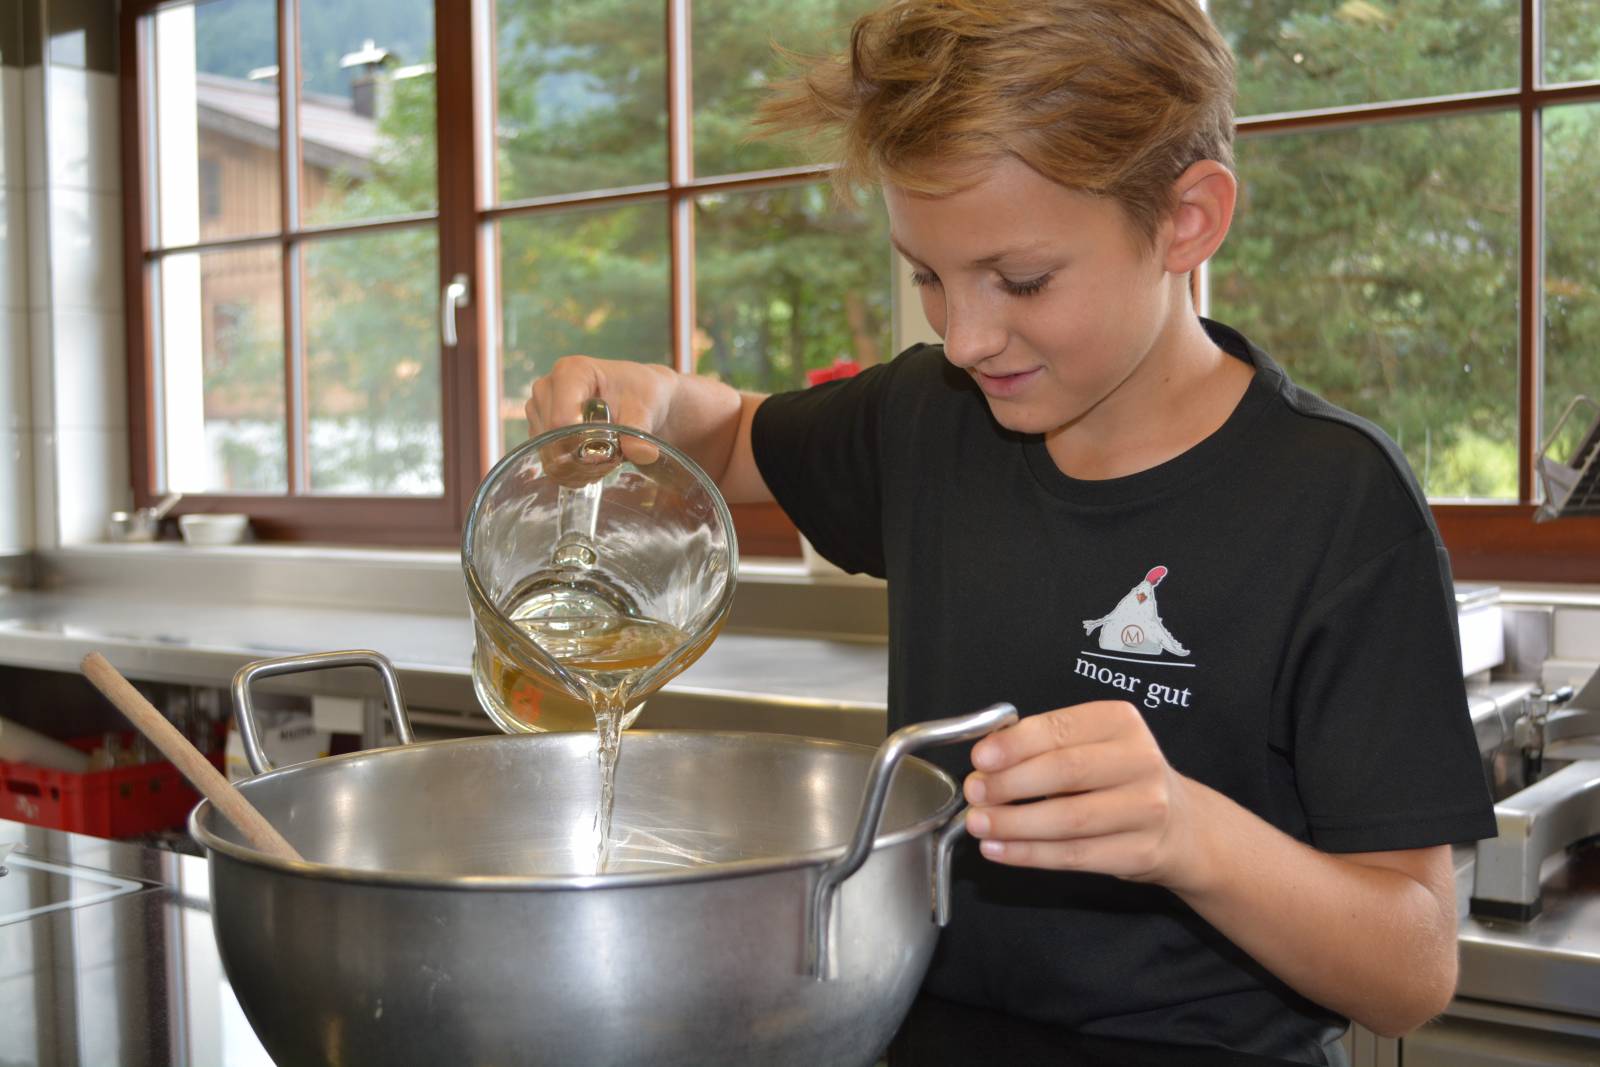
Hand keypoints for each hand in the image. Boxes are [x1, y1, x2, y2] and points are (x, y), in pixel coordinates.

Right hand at [526, 355, 677, 465]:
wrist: (636, 398)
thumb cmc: (638, 394)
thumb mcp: (644, 408)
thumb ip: (639, 431)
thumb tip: (643, 453)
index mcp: (570, 372)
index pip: (561, 419)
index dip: (581, 443)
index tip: (608, 451)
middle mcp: (546, 387)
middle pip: (551, 438)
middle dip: (580, 457)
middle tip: (610, 462)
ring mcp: (539, 409)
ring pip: (547, 452)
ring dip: (575, 467)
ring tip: (604, 463)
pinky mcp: (538, 429)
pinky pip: (546, 460)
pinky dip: (569, 471)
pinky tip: (591, 467)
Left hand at [962, 700, 1202, 887]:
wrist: (1179, 824)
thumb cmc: (1118, 778)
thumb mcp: (1091, 745)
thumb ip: (1043, 747)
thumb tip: (985, 765)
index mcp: (1121, 722)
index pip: (1060, 730)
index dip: (1015, 745)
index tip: (980, 759)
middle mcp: (1140, 761)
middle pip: (1064, 772)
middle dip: (1009, 785)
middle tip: (974, 794)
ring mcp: (1146, 809)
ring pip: (1068, 819)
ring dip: (1014, 824)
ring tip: (980, 824)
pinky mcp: (1140, 852)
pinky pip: (1075, 855)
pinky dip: (1029, 854)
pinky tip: (1000, 850)